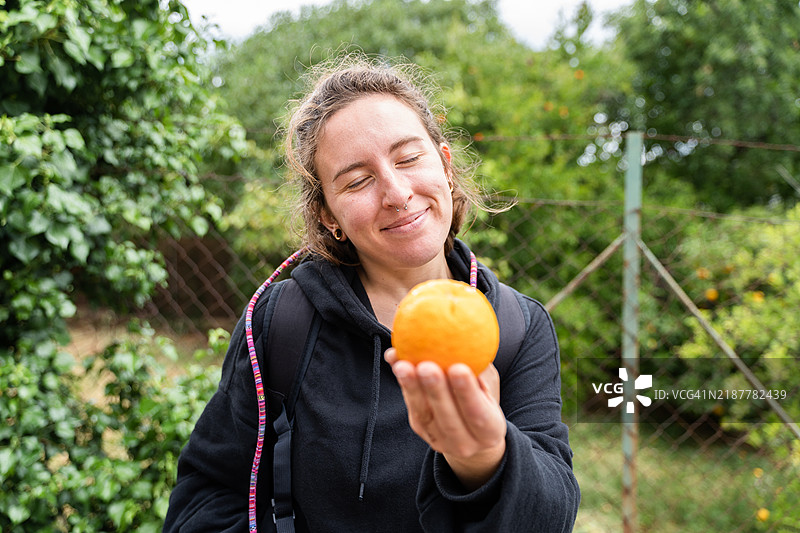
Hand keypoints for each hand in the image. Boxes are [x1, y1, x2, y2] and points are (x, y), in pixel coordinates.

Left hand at [385, 348, 506, 489]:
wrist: (470, 433)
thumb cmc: (483, 400)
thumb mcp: (490, 386)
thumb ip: (480, 369)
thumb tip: (468, 339)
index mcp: (490, 432)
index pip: (478, 413)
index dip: (467, 392)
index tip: (458, 368)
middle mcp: (465, 442)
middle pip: (448, 418)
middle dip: (435, 391)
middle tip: (426, 366)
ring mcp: (440, 440)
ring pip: (424, 414)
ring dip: (411, 388)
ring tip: (402, 364)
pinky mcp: (420, 429)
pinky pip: (411, 406)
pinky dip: (403, 383)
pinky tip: (395, 361)